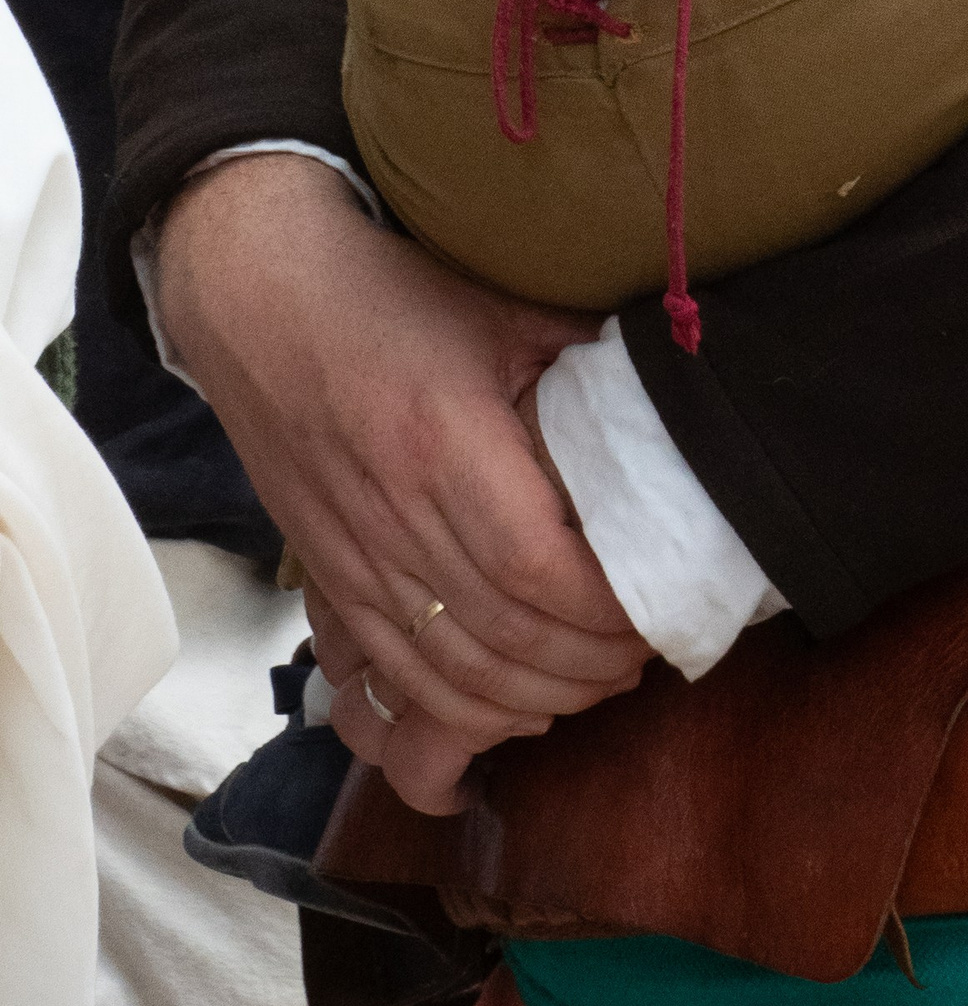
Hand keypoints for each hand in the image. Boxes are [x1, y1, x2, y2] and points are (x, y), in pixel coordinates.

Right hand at [156, 157, 651, 804]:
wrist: (257, 298)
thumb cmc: (388, 293)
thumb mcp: (503, 306)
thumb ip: (584, 354)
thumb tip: (672, 385)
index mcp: (445, 443)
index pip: (536, 568)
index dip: (603, 608)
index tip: (656, 605)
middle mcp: (393, 514)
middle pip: (501, 636)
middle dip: (586, 665)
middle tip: (646, 654)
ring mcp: (351, 554)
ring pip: (446, 673)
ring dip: (530, 699)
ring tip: (595, 681)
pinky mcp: (326, 575)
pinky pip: (390, 675)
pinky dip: (457, 711)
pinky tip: (511, 711)